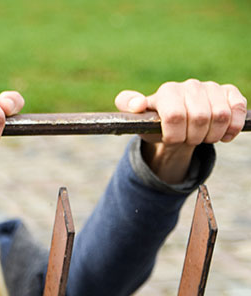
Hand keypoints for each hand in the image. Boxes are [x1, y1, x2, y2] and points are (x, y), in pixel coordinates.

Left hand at [115, 80, 246, 183]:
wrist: (177, 126)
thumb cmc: (156, 124)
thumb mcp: (137, 119)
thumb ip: (128, 107)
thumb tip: (138, 104)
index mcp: (167, 91)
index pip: (174, 116)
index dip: (175, 135)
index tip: (171, 140)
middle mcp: (190, 85)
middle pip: (200, 118)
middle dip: (193, 137)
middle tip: (188, 140)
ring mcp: (211, 88)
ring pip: (221, 116)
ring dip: (212, 135)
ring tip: (202, 137)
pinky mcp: (229, 93)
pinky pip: (238, 108)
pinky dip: (233, 127)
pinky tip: (223, 135)